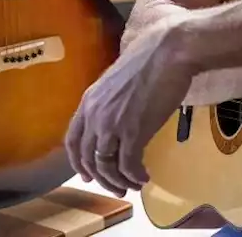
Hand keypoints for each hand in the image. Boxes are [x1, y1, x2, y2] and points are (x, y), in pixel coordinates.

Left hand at [64, 28, 193, 196]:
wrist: (168, 52)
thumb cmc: (150, 60)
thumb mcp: (118, 82)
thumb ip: (111, 102)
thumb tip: (119, 118)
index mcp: (88, 101)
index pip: (72, 141)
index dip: (78, 162)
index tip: (87, 175)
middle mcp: (94, 116)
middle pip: (88, 158)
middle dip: (101, 178)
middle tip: (117, 188)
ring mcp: (112, 125)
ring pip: (107, 166)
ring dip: (119, 181)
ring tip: (133, 185)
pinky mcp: (133, 132)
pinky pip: (128, 166)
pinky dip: (135, 177)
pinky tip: (144, 178)